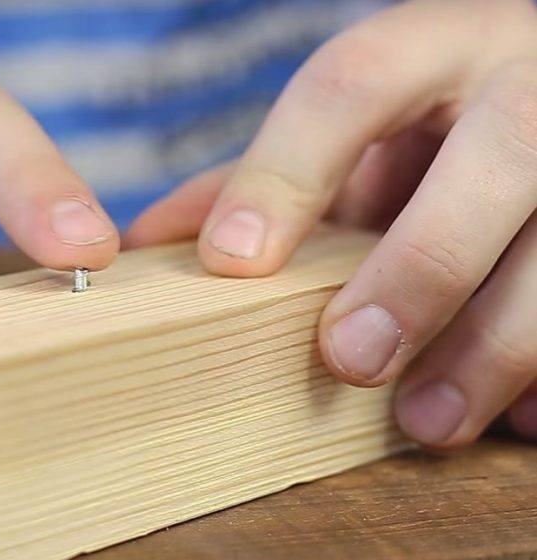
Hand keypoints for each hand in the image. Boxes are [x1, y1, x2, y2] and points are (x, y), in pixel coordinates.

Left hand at [126, 0, 536, 448]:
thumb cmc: (437, 122)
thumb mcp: (360, 132)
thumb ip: (268, 177)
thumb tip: (148, 243)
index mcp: (433, 50)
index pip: (350, 87)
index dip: (285, 174)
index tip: (231, 262)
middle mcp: (526, 84)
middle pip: (495, 158)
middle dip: (420, 270)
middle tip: (350, 360)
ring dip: (496, 344)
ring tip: (428, 421)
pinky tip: (519, 417)